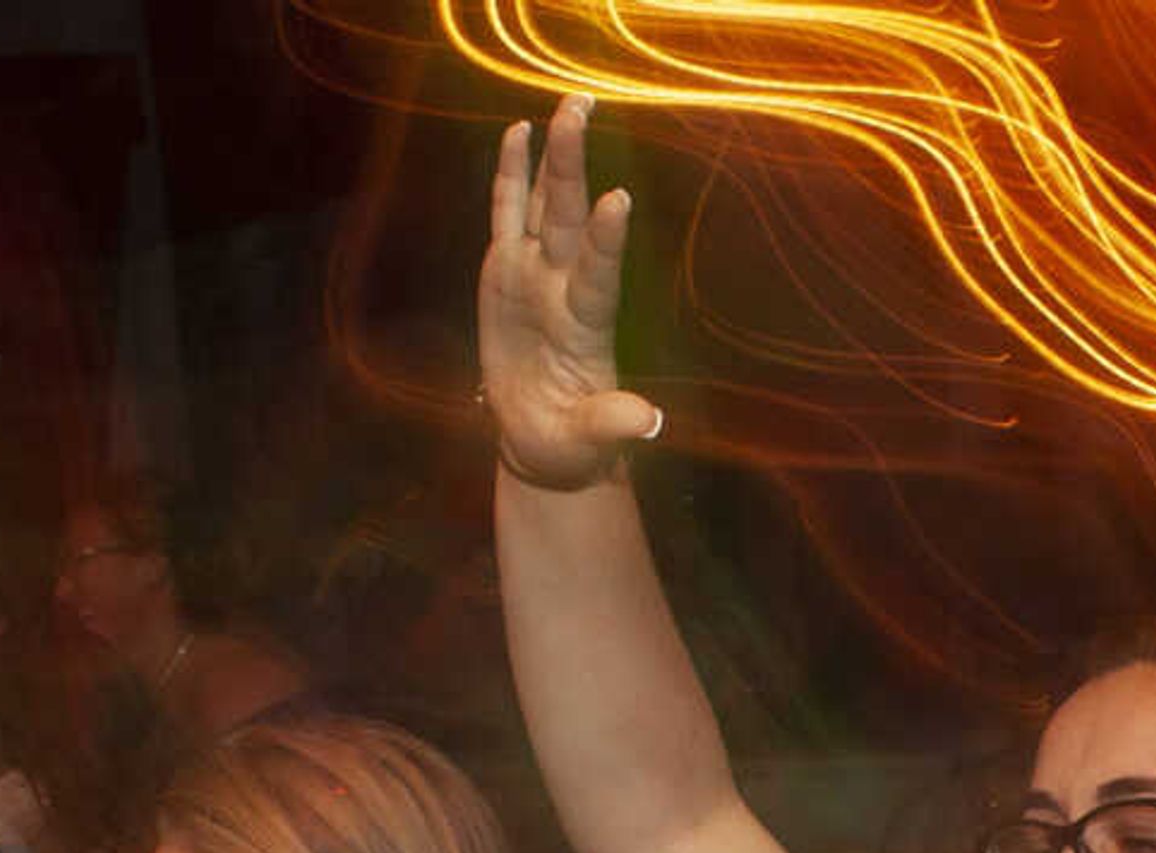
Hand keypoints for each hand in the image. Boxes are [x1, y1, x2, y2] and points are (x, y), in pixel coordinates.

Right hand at [481, 95, 664, 491]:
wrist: (543, 439)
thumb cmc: (571, 444)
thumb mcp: (590, 442)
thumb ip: (614, 424)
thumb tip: (651, 423)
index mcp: (585, 327)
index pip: (598, 276)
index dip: (605, 241)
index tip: (617, 200)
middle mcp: (563, 288)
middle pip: (568, 218)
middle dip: (574, 165)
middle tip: (583, 109)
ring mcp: (535, 274)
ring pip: (544, 205)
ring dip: (556, 156)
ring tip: (568, 106)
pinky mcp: (503, 270)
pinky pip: (507, 214)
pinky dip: (510, 174)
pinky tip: (518, 133)